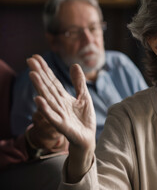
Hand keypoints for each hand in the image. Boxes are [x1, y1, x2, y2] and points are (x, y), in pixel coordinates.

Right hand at [27, 54, 95, 181]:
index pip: (52, 81)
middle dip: (40, 74)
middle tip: (30, 60)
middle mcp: (58, 104)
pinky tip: (38, 99)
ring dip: (40, 87)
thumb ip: (79, 82)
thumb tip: (74, 65)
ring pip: (48, 98)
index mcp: (63, 97)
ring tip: (32, 74)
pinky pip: (52, 116)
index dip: (45, 69)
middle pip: (48, 86)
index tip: (35, 57)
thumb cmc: (84, 119)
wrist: (88, 138)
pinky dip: (45, 108)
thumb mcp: (84, 97)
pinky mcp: (61, 125)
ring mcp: (58, 114)